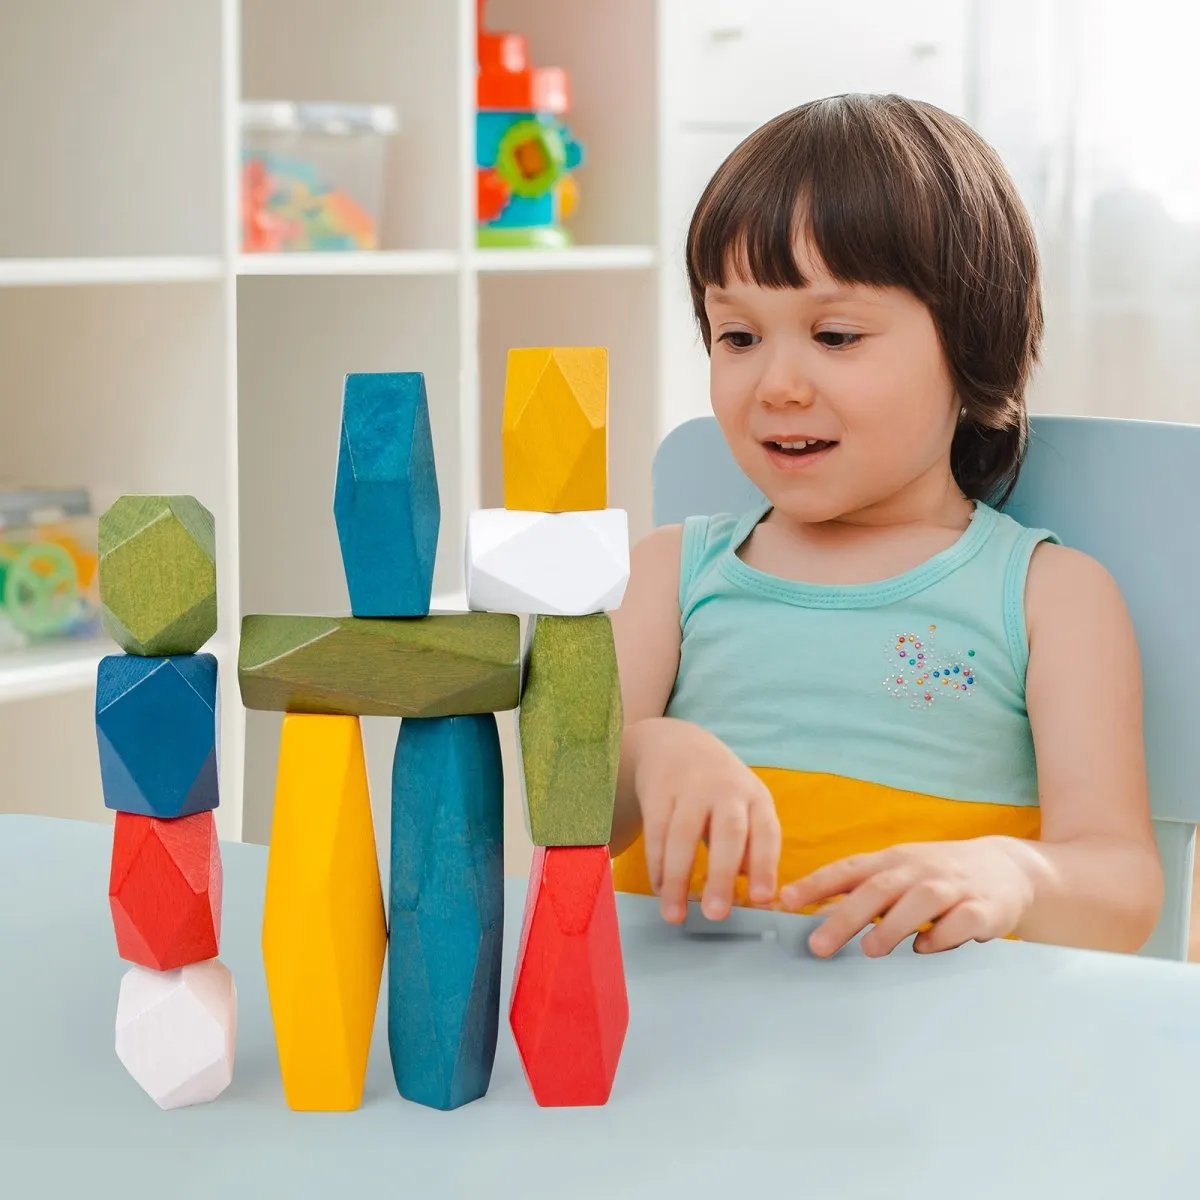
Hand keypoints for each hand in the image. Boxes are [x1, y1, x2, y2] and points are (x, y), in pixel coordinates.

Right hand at [632, 718, 780, 924]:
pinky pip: (656, 831)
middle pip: (727, 832)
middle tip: (716, 914)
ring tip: (675, 915)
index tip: (761, 900)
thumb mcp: (744, 809)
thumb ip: (751, 849)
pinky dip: (656, 864)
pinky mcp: (658, 789)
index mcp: (755, 797)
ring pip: (683, 835)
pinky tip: (659, 889)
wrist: (676, 743)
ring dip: (678, 878)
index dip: (765, 865)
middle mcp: (726, 789)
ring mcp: (690, 787)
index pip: (766, 832)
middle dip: (722, 875)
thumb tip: (757, 899)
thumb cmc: (719, 791)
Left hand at [778, 837, 1035, 956]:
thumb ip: (862, 893)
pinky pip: (961, 921)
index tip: (785, 901)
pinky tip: (925, 948)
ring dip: (892, 925)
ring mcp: (952, 887)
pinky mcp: (984, 907)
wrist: (1008, 869)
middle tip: (818, 944)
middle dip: (845, 915)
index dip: (817, 883)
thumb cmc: (938, 876)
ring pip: (918, 901)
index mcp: (893, 861)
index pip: (849, 869)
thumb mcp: (899, 874)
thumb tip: (812, 917)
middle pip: (877, 888)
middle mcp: (919, 869)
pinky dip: (943, 935)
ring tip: (869, 950)